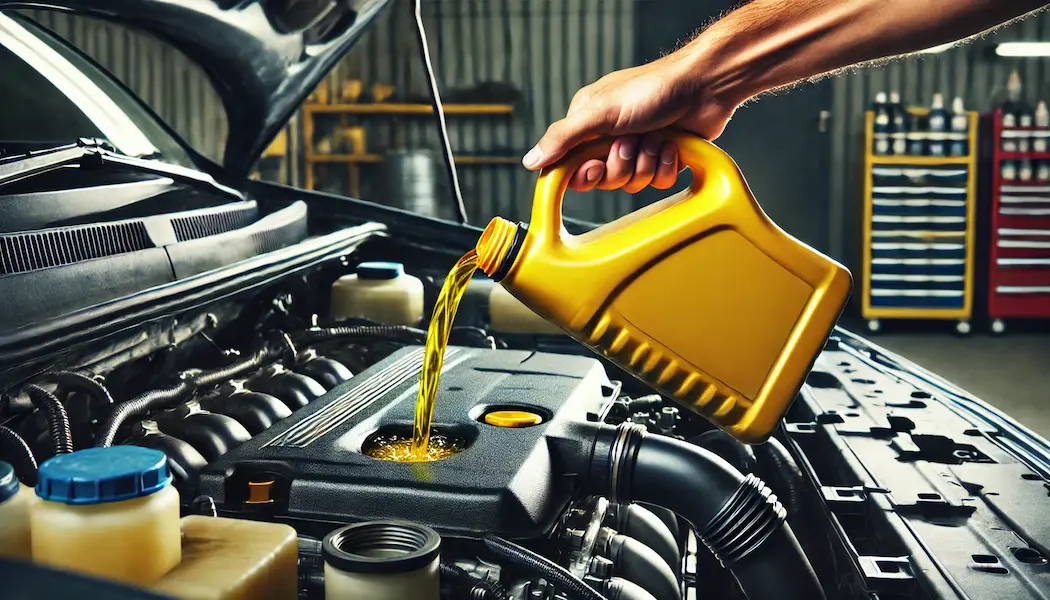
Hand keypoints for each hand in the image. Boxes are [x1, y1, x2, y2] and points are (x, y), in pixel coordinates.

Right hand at [521, 51, 736, 192]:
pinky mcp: (663, 158)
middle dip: (622, 164)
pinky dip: (667, 165)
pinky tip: (674, 144)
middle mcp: (611, 137)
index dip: (585, 174)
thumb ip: (563, 138)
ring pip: (632, 183)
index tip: (596, 165)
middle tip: (632, 141)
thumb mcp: (600, 112)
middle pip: (604, 179)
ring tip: (657, 137)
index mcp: (588, 123)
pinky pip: (657, 182)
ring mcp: (639, 148)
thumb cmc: (652, 90)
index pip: (572, 166)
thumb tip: (529, 162)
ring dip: (647, 162)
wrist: (705, 86)